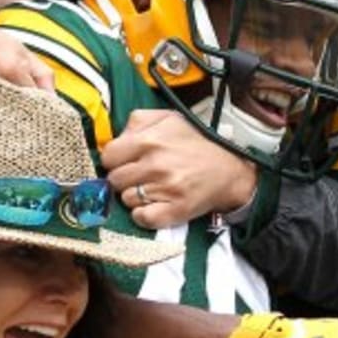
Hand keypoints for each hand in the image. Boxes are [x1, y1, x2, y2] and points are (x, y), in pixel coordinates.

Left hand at [101, 108, 257, 227]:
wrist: (229, 171)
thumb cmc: (196, 145)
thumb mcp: (169, 119)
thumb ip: (138, 122)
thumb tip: (115, 138)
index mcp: (150, 140)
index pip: (108, 156)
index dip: (115, 160)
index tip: (125, 162)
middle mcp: (156, 164)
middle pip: (115, 180)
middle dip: (125, 179)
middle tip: (140, 177)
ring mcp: (165, 189)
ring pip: (126, 200)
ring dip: (135, 197)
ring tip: (152, 189)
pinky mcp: (174, 210)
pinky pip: (142, 218)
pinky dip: (143, 215)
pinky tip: (154, 206)